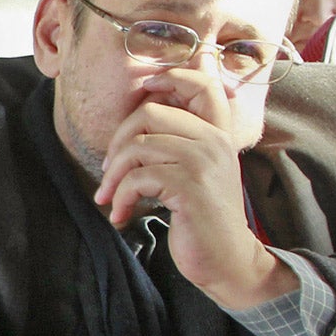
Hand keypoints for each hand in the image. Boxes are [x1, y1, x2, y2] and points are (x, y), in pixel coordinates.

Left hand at [92, 67, 292, 310]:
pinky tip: (122, 215)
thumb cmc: (199, 215)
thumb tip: (139, 111)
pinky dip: (121, 197)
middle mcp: (214, 141)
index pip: (201, 84)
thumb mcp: (194, 170)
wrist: (226, 259)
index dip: (169, 77)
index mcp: (217, 132)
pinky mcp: (190, 186)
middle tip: (108, 171)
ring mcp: (204, 161)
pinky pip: (137, 178)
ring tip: (110, 198)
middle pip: (148, 113)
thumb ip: (176, 140)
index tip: (143, 91)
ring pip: (137, 146)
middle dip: (116, 142)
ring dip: (113, 176)